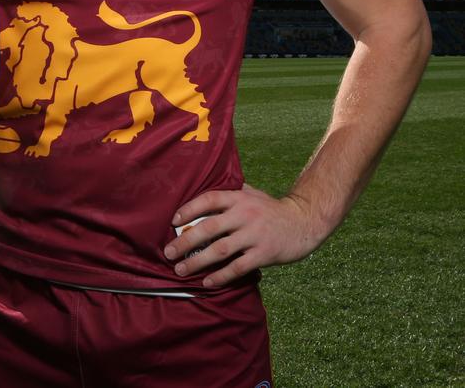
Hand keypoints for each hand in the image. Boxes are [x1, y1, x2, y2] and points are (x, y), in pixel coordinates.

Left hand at [164, 183, 317, 288]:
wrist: (303, 222)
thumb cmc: (271, 209)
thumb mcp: (253, 194)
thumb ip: (232, 192)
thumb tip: (204, 191)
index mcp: (240, 198)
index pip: (209, 199)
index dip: (189, 209)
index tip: (174, 221)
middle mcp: (245, 214)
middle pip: (209, 227)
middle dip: (186, 241)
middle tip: (169, 252)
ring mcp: (254, 234)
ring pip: (220, 250)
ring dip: (197, 261)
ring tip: (181, 270)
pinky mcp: (264, 254)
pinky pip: (238, 267)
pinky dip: (221, 276)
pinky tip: (207, 282)